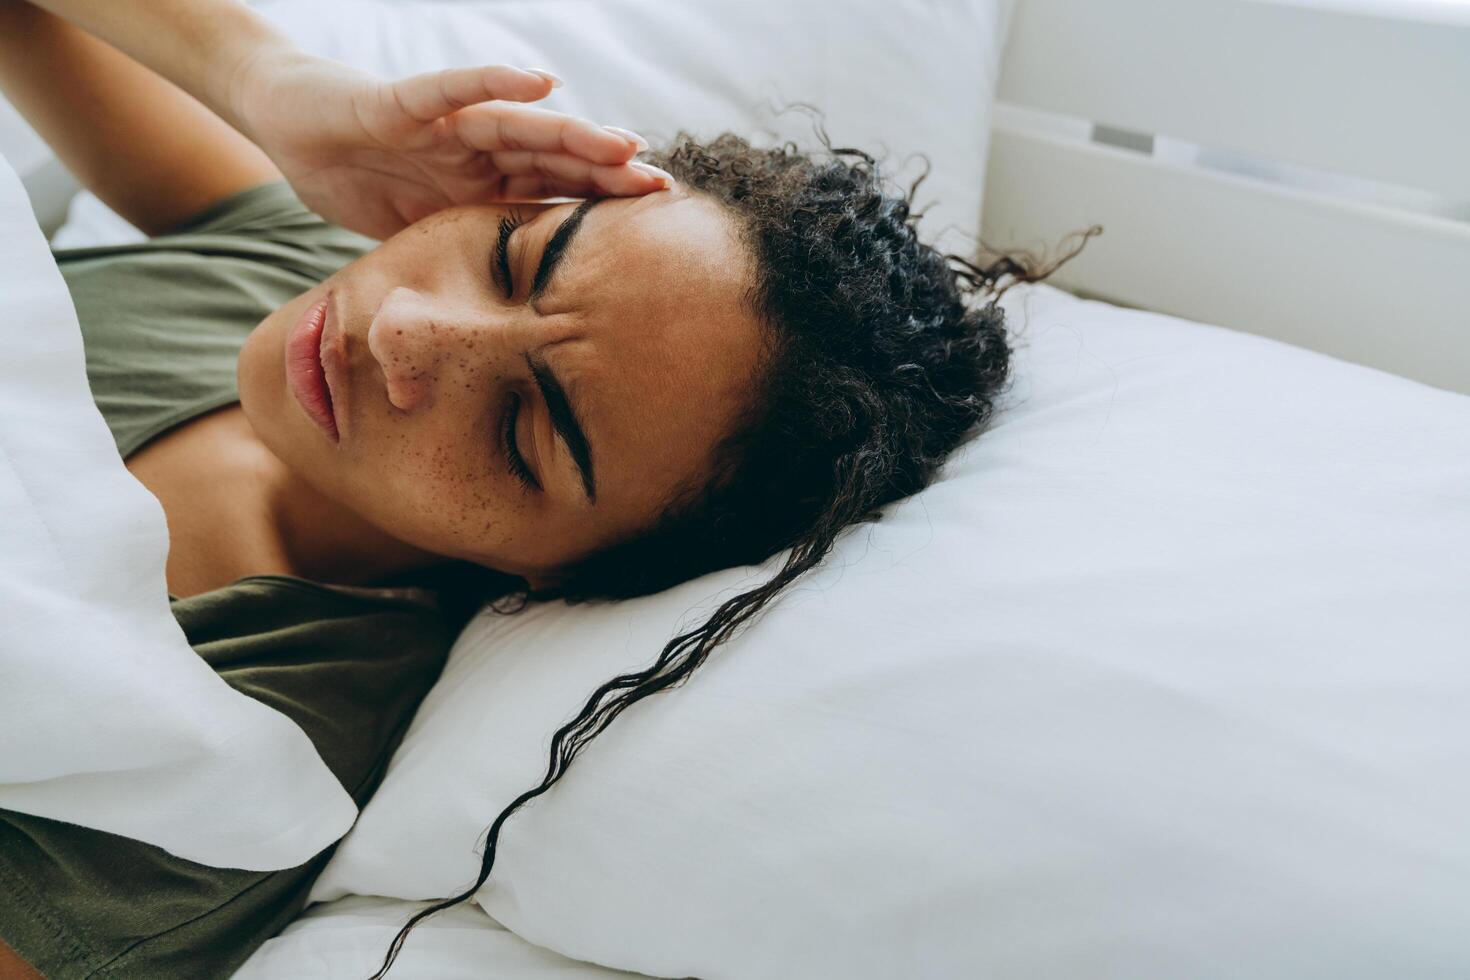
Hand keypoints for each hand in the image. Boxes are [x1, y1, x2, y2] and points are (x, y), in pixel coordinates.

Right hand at [231, 51, 669, 238]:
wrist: (285, 126)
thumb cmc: (351, 180)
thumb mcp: (410, 240)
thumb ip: (450, 271)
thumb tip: (480, 347)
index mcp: (481, 187)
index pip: (551, 198)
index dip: (598, 210)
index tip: (653, 232)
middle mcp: (475, 152)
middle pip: (552, 161)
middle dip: (606, 174)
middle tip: (661, 189)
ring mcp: (442, 126)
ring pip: (518, 127)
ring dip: (570, 134)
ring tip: (621, 144)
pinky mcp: (399, 104)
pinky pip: (450, 91)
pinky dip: (491, 85)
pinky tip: (538, 82)